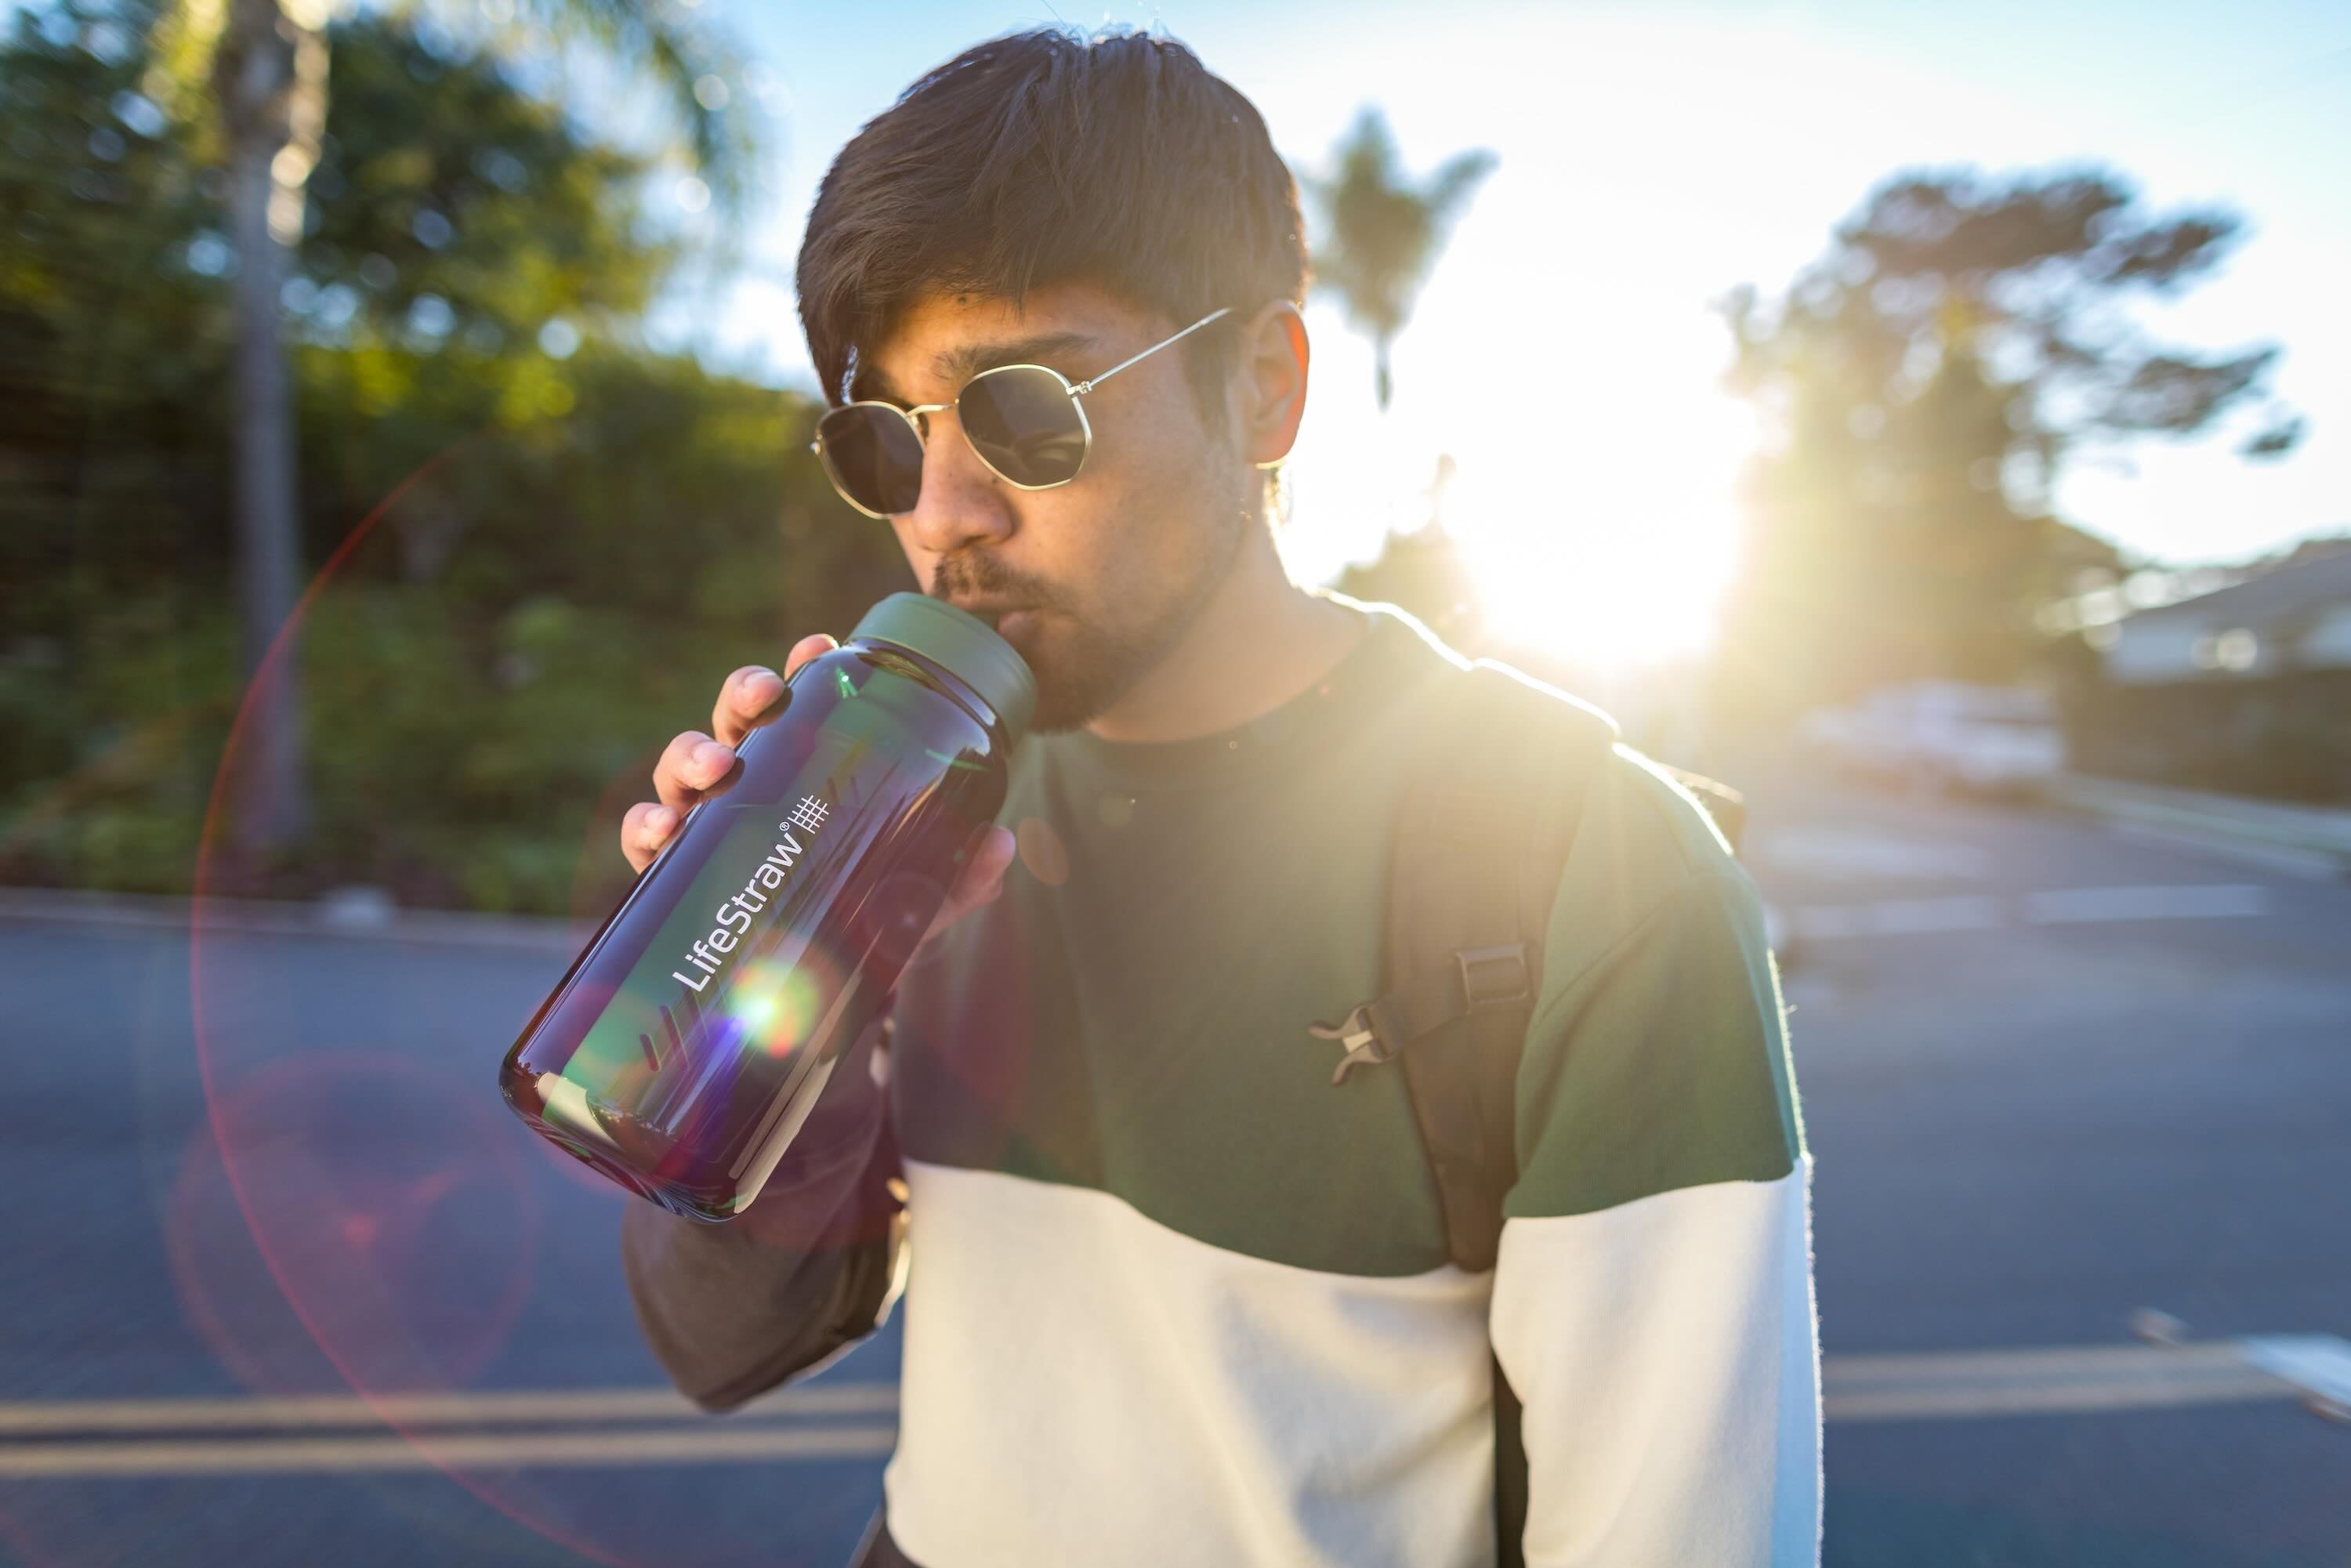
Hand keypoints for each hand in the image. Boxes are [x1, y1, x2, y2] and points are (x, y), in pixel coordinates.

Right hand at [618, 634, 1017, 945]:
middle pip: (737, 718)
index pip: (804, 702)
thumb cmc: (854, 919)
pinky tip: (662, 832)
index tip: (819, 647)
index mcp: (806, 766)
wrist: (798, 993)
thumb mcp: (909, 901)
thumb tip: (1000, 847)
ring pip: (684, 764)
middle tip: (764, 697)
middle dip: (744, 693)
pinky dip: (647, 826)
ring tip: (717, 768)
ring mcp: (707, 821)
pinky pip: (646, 837)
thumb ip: (953, 878)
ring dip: (692, 753)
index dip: (804, 667)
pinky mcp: (675, 869)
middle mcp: (752, 781)